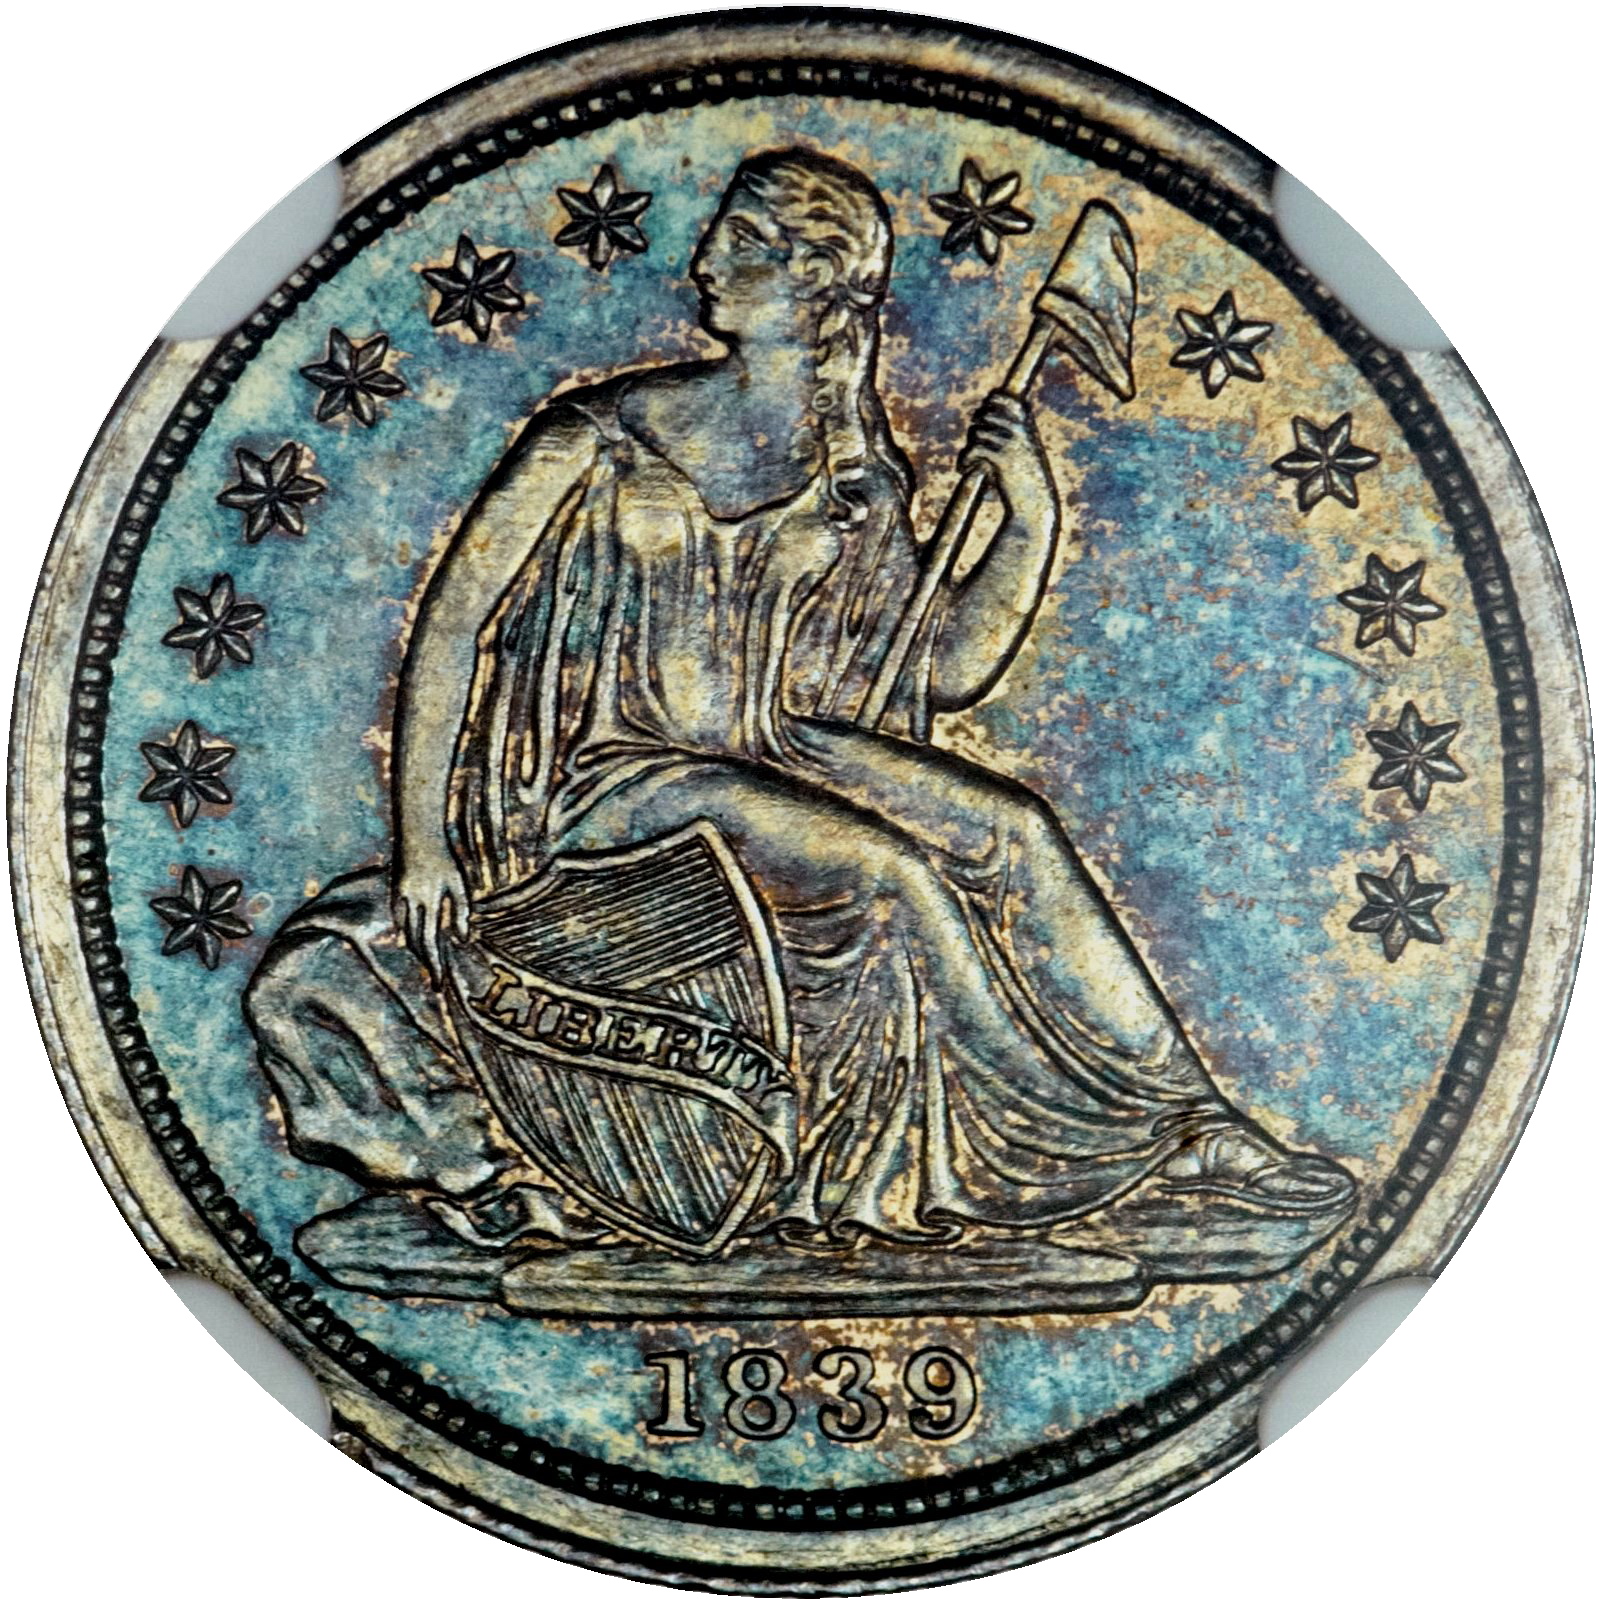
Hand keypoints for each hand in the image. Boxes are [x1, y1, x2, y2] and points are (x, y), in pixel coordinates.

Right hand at [393, 840, 470, 986]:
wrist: (417, 833)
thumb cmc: (444, 859)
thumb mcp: (458, 884)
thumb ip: (461, 912)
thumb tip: (463, 939)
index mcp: (428, 901)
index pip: (430, 941)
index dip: (434, 964)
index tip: (439, 982)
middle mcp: (410, 903)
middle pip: (416, 942)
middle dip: (427, 963)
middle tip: (437, 983)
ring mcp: (399, 898)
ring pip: (405, 932)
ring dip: (417, 949)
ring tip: (430, 963)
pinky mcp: (394, 892)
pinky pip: (399, 918)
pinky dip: (406, 931)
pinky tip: (415, 941)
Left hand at [957, 390, 1056, 528]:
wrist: (1036, 505)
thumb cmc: (1027, 482)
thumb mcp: (1023, 452)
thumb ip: (1007, 434)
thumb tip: (979, 417)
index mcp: (1027, 425)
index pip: (1003, 398)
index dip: (988, 404)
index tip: (982, 419)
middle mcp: (1020, 429)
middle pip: (985, 414)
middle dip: (975, 428)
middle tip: (974, 444)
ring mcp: (1012, 442)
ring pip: (977, 432)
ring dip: (969, 447)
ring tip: (969, 461)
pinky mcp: (1001, 458)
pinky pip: (973, 449)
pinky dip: (964, 460)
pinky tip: (964, 469)